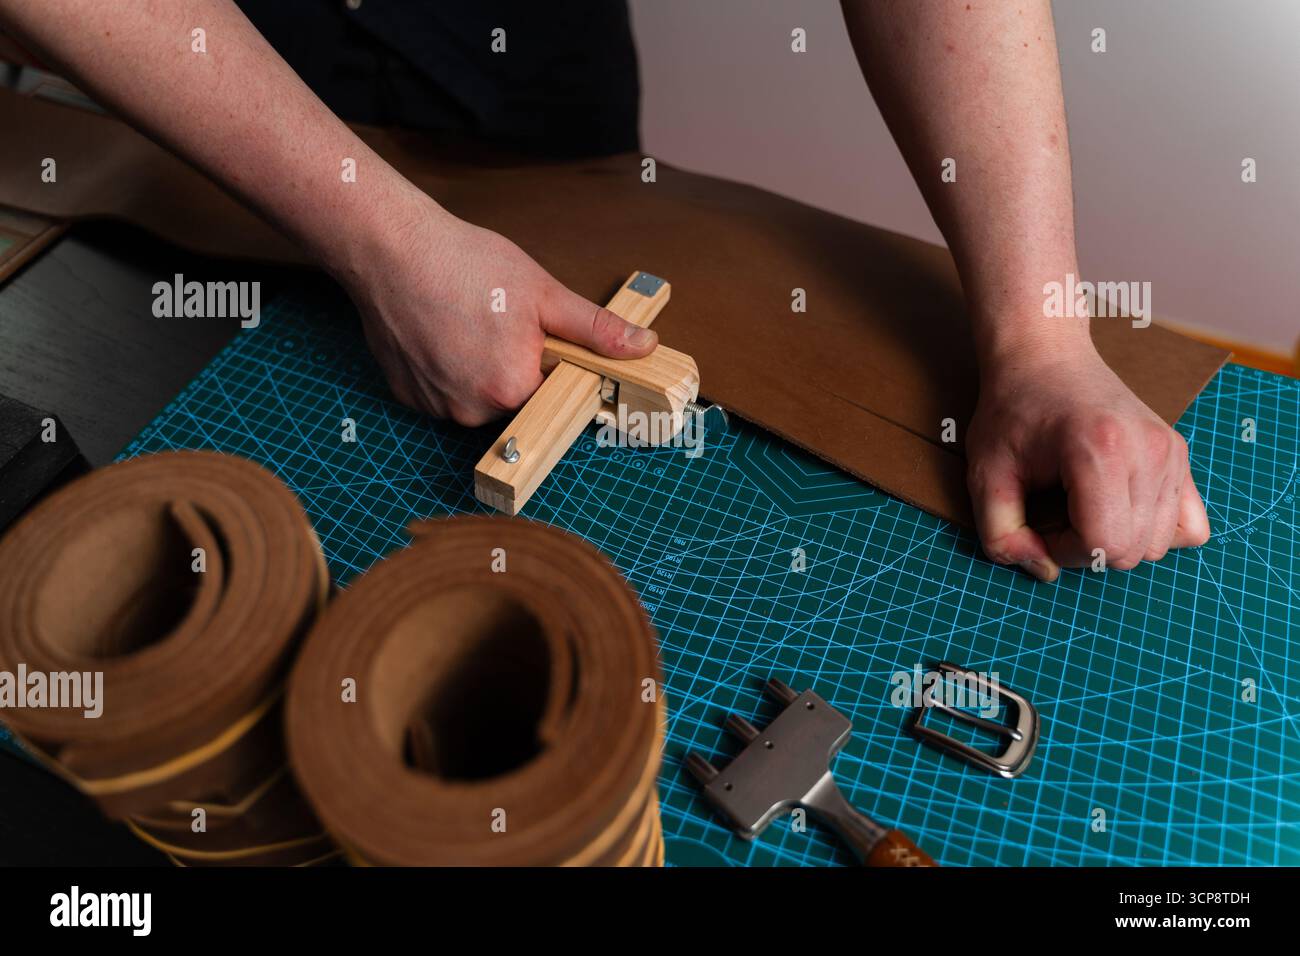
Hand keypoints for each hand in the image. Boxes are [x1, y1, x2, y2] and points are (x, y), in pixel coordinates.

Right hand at [345, 200, 657, 425]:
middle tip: (500, 320)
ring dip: (479, 368)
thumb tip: (643, 346)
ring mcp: (433, 406)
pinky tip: (441, 330)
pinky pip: (441, 391)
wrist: (389, 248)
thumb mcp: (543, 293)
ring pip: (475, 396)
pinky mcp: (406, 395)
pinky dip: (446, 368)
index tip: (539, 339)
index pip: (552, 394)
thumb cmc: (464, 264)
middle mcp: (470, 410)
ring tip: (467, 320)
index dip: (550, 365)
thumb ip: (595, 329)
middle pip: (513, 398)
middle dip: (514, 366)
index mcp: (511, 389)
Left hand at [965, 343, 1210, 581]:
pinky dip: (1153, 531)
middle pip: (1131, 551)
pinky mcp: (1180, 455)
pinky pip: (1190, 527)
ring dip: (1115, 541)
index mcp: (1100, 451)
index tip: (1040, 524)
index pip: (1102, 545)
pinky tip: (1117, 507)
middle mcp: (1149, 451)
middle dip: (1086, 548)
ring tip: (1081, 505)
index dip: (1064, 552)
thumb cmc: (1012, 412)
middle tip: (1055, 513)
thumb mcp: (985, 474)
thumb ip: (1001, 534)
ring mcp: (1171, 453)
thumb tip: (1044, 572)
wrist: (1046, 358)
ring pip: (1158, 545)